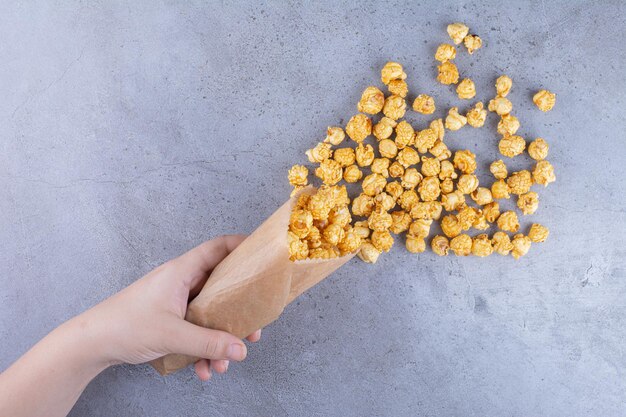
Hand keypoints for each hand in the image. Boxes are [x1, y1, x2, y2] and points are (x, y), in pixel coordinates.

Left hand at [75, 234, 260, 380]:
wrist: (92, 343)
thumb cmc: (125, 326)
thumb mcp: (172, 334)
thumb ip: (208, 343)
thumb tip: (240, 349)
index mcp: (182, 272)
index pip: (218, 247)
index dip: (242, 246)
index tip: (263, 255)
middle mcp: (182, 282)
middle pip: (221, 287)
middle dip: (238, 311)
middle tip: (252, 329)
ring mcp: (176, 301)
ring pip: (210, 315)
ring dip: (219, 339)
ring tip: (224, 362)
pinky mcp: (170, 319)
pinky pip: (196, 330)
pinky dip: (202, 349)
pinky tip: (203, 369)